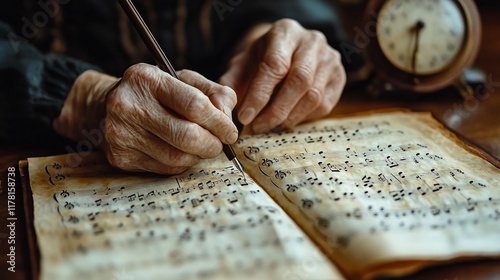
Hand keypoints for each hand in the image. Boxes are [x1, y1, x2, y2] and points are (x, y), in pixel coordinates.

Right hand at [54, 64, 237, 173]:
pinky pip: (165, 168)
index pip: (195, 105)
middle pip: (187, 136)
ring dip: (198, 156)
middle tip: (220, 145)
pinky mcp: (119, 157)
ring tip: (201, 147)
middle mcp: (128, 105)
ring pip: (178, 157)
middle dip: (213, 144)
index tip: (230, 132)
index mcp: (147, 78)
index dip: (220, 123)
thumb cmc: (155, 93)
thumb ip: (213, 92)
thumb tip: (227, 116)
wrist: (106, 106)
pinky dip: (181, 163)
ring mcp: (120, 133)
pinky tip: (181, 152)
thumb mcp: (183, 81)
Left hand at [220, 19, 345, 132]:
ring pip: (313, 96)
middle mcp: (312, 42)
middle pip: (299, 81)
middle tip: (258, 127)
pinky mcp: (340, 77)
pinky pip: (324, 105)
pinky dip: (303, 118)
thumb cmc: (261, 59)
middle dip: (276, 110)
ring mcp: (330, 59)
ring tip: (270, 127)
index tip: (245, 117)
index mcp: (285, 32)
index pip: (275, 65)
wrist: (287, 51)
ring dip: (289, 117)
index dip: (259, 94)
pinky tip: (287, 120)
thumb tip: (226, 109)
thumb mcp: (242, 64)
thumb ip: (231, 83)